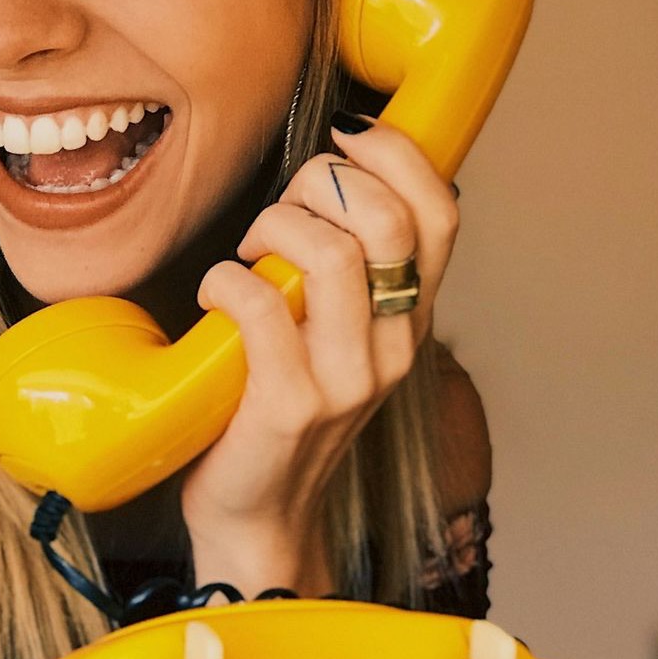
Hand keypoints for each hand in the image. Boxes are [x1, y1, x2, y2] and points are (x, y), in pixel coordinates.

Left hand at [181, 115, 459, 596]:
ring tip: (246, 255)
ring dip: (272, 229)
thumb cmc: (282, 411)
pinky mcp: (290, 404)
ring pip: (331, 254)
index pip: (442, 213)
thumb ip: (348, 273)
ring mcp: (346, 380)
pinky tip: (215, 294)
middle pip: (386, 219)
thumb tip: (328, 179)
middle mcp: (392, 348)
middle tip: (278, 212)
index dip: (398, 156)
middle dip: (319, 184)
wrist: (259, 516)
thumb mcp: (337, 338)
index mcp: (409, 320)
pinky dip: (226, 280)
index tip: (344, 142)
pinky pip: (261, 304)